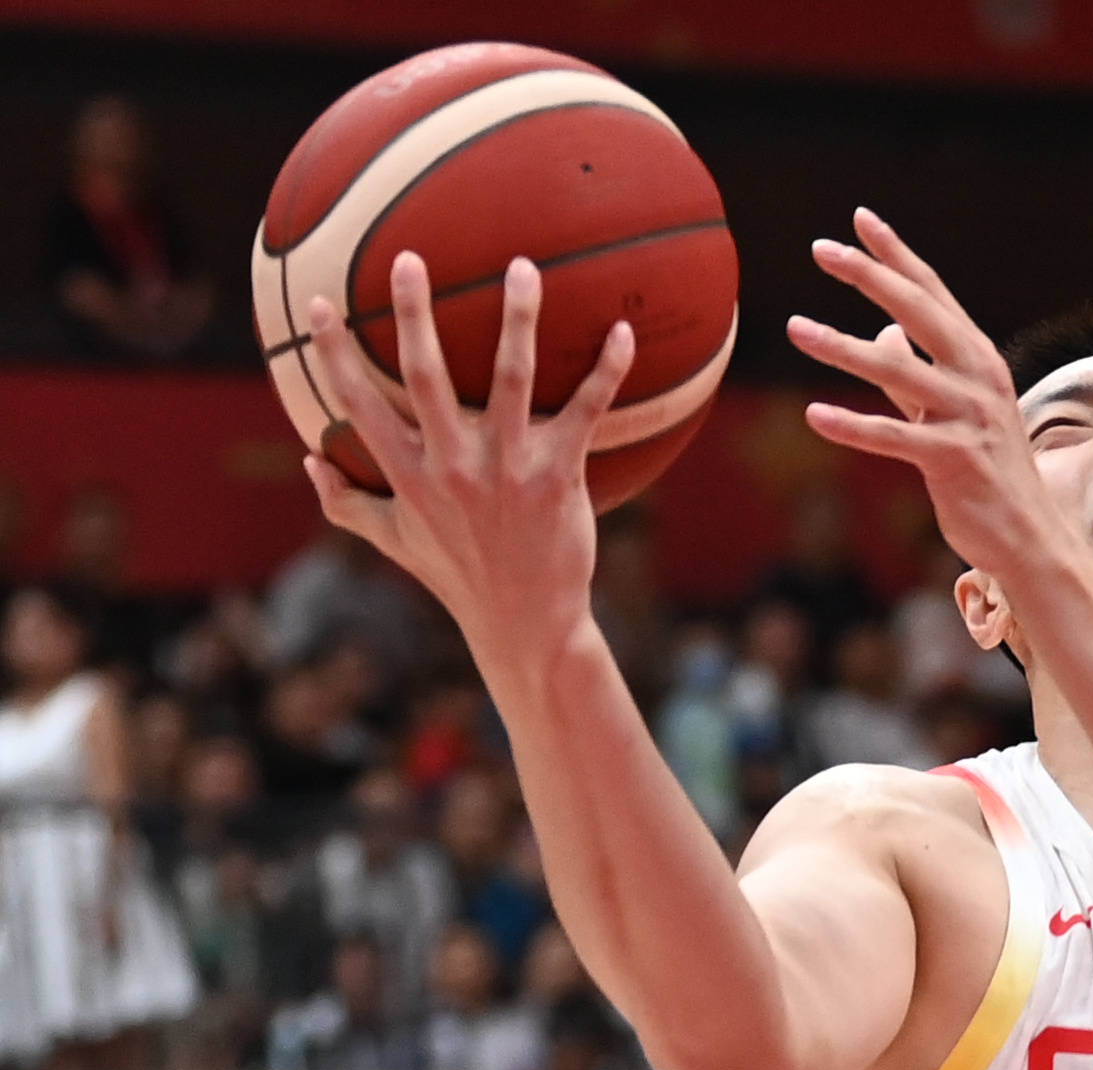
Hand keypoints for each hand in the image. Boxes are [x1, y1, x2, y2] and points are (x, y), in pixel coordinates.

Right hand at [299, 252, 633, 687]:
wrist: (527, 625)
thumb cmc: (459, 578)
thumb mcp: (396, 544)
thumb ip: (348, 504)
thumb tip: (309, 463)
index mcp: (409, 477)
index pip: (360, 405)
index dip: (335, 355)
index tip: (317, 304)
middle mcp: (454, 467)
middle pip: (427, 376)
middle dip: (413, 314)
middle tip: (408, 258)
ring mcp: (509, 469)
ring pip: (512, 379)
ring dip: (518, 319)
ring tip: (522, 267)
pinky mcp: (559, 476)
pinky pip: (585, 412)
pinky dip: (605, 372)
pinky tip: (620, 331)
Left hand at [791, 213, 1053, 587]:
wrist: (1029, 536)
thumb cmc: (987, 473)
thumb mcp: (954, 411)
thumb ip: (915, 373)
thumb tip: (884, 331)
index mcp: (977, 358)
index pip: (931, 292)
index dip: (896, 254)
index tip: (859, 219)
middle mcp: (976, 377)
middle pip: (917, 311)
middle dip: (869, 276)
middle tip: (823, 250)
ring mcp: (967, 417)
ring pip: (895, 369)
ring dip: (841, 346)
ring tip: (796, 328)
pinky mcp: (952, 460)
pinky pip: (892, 437)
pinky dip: (850, 427)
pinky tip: (813, 415)